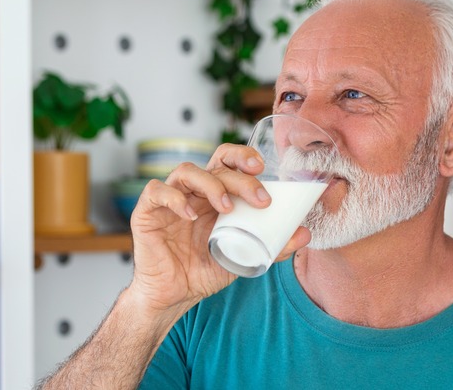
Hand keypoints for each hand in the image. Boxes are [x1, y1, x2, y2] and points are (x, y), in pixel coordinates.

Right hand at [126, 143, 311, 316]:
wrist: (173, 296)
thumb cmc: (205, 271)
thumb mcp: (244, 258)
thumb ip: (274, 246)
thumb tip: (305, 234)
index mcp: (215, 195)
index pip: (228, 161)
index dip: (244, 157)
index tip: (263, 168)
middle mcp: (194, 192)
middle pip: (215, 164)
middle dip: (240, 176)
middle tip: (260, 198)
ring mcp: (170, 200)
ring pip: (187, 171)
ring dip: (211, 184)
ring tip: (227, 208)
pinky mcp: (147, 212)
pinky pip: (156, 191)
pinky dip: (175, 198)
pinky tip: (190, 215)